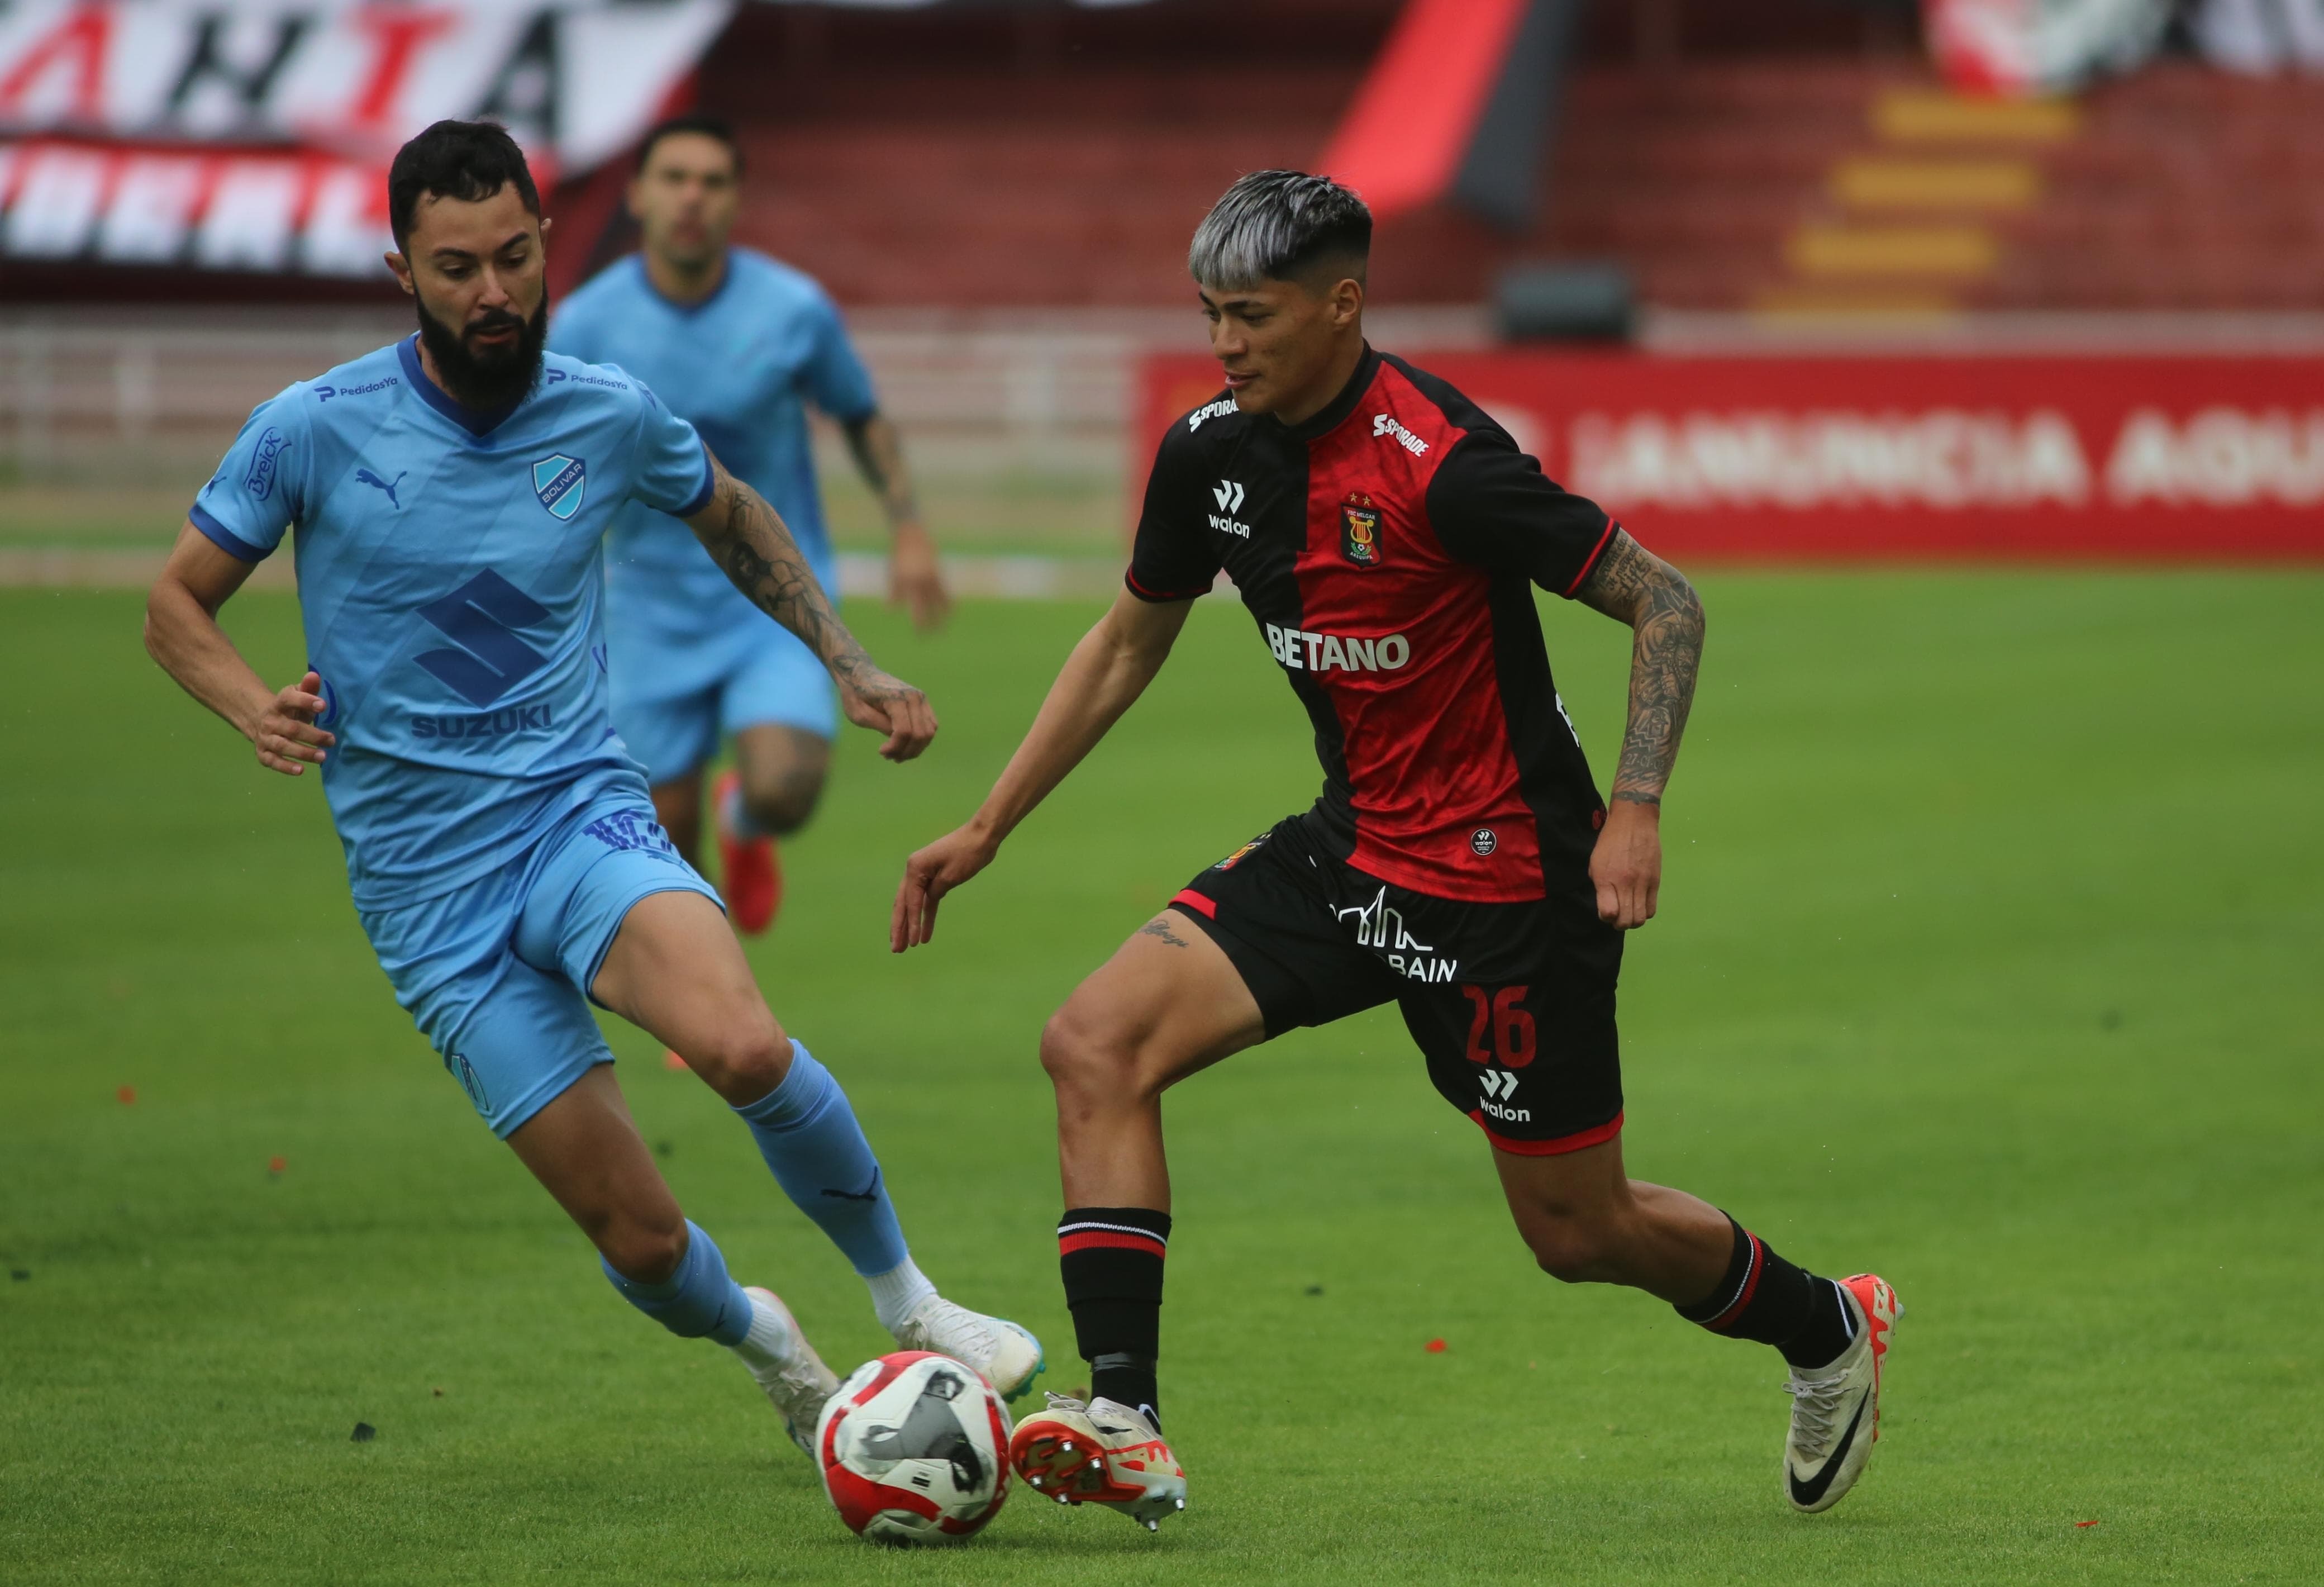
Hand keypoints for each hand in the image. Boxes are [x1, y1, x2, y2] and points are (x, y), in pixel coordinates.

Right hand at [248, 670, 333, 776]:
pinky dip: (285, 767)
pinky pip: (272, 761)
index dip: (305, 701)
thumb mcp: (296, 695)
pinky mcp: (263, 753)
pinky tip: (301, 770)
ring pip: (282, 746)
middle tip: (331, 740)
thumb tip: (314, 675)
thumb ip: (307, 688)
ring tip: (322, 757)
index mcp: (278, 704)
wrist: (259, 720)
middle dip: (312, 735)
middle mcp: (270, 721)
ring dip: (303, 752)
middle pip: (291, 729)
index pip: (288, 699)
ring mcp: (265, 738)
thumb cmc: (288, 709)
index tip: (323, 706)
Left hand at [835, 661, 937, 761]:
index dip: (895, 747)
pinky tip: (904, 745)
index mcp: (896, 698)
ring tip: (897, 754)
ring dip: (915, 748)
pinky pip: (930, 726)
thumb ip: (881, 726)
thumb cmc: (856, 695)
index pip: (904, 731)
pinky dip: (920, 740)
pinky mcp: (923, 702)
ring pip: (928, 732)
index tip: (881, 752)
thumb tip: (900, 739)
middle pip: (920, 734)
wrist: (860, 675)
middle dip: (907, 751)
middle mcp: (913, 696)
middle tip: (889, 757)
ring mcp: (921, 698)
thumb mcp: (859, 715)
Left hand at [888, 523, 950, 631]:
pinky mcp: (939, 571)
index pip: (917, 610)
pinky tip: (950, 611)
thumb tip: (892, 611)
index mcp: (909, 583)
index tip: (921, 634)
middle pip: (931, 608)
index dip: (920, 624)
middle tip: (935, 635)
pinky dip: (948, 602)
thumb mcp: (892, 573)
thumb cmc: (897, 555)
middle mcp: (922, 581)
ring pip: (943, 600)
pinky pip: (946, 591)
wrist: (911, 533)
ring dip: (944, 615)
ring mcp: (932, 576)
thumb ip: (894, 592)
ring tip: (945, 626)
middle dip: (933, 623)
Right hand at [890, 825, 997, 951]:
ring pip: (912, 905)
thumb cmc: (967, 853)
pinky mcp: (934, 879)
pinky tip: (925, 936)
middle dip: (900, 928)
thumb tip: (924, 904)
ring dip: (909, 926)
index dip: (911, 924)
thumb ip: (935, 891)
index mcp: (915, 867)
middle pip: (903, 905)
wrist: (981, 836)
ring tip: (905, 948)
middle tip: (896, 950)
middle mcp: (914, 870)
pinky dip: (926, 917)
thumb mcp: (951, 876)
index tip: (913, 943)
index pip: (911, 902)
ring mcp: (923, 874)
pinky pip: (927, 902)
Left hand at [1589, 799, 1661, 928]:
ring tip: (1629, 911)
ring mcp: (1642, 883)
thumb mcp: (1595, 862)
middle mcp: (1625, 883)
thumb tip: (1606, 907)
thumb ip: (1600, 886)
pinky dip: (1645, 912)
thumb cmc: (1609, 841)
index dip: (1605, 917)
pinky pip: (1652, 908)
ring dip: (1633, 920)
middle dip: (1619, 924)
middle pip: (1626, 920)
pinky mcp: (1656, 881)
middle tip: (1617, 916)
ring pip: (1641, 918)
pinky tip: (1639, 903)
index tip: (1605, 911)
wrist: (1634, 822)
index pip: (1608, 913)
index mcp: (1606, 878)